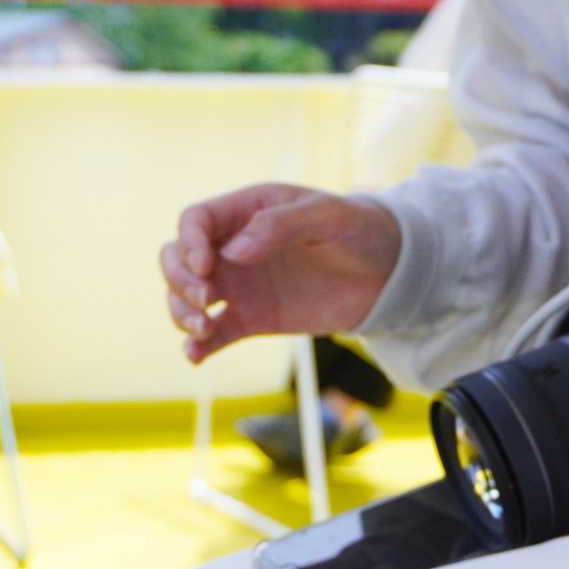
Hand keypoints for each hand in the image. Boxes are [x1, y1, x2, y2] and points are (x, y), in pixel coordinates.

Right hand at [161, 184, 402, 364]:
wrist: (390, 272)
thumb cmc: (361, 229)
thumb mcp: (328, 216)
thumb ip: (280, 225)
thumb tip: (232, 252)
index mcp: (247, 210)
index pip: (196, 221)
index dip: (190, 242)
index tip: (206, 266)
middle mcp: (233, 247)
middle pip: (177, 259)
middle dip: (178, 279)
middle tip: (204, 298)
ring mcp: (240, 285)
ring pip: (186, 297)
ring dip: (181, 312)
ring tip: (203, 328)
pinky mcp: (252, 318)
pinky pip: (214, 333)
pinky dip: (198, 346)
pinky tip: (194, 357)